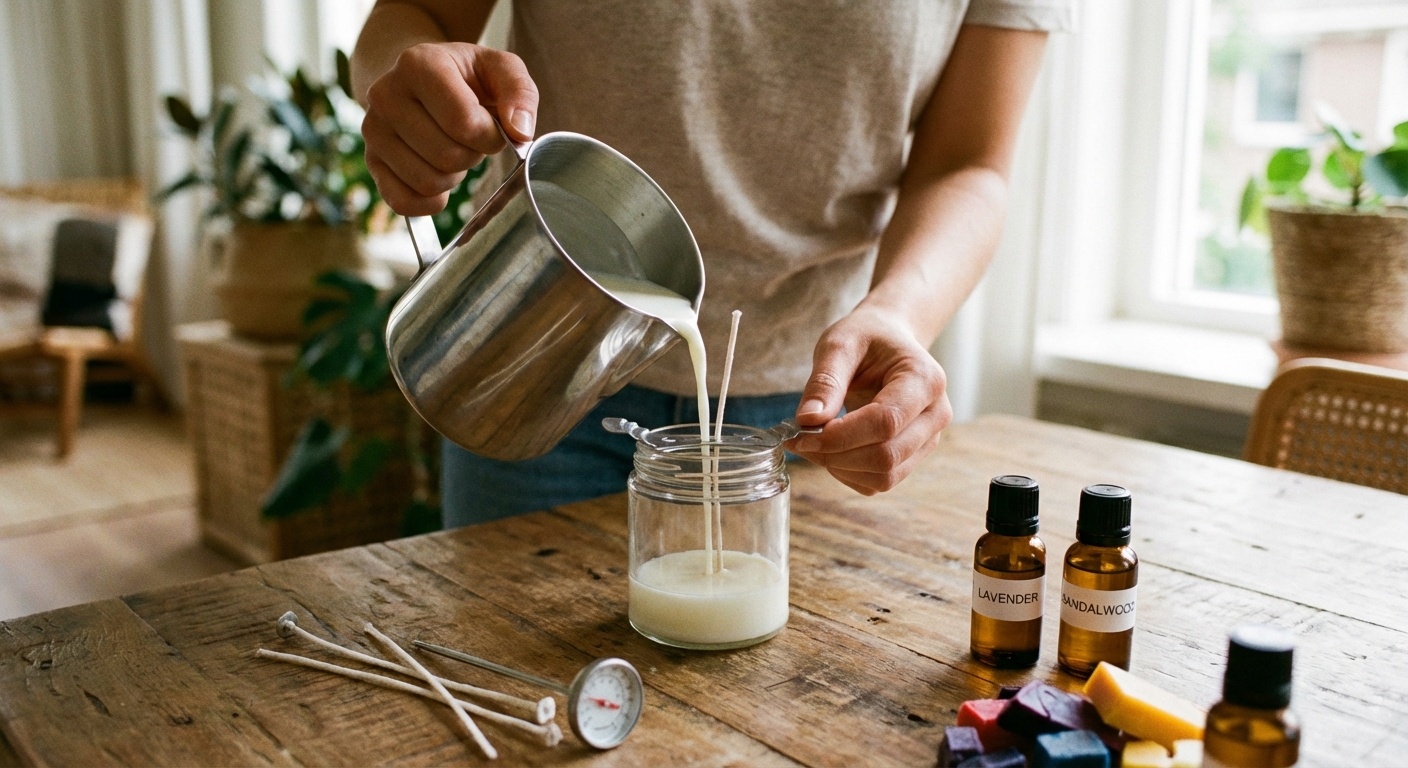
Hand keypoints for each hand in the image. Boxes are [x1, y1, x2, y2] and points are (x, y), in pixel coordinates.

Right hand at [363, 42, 538, 214]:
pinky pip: (403, 203)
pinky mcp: (371, 161)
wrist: (423, 79)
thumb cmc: (467, 77)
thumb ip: (520, 94)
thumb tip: (519, 132)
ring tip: (451, 148)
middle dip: (471, 155)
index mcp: (418, 65)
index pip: (464, 124)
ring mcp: (373, 130)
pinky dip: (430, 201)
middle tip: (469, 138)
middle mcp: (385, 95)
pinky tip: (439, 179)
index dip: (490, 137)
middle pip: (446, 157)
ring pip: (427, 183)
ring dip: (453, 176)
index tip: (492, 126)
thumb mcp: (500, 69)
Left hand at [787, 307, 951, 494]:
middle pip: (887, 456)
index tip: (801, 432)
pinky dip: (849, 474)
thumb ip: (825, 381)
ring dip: (840, 468)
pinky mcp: (914, 456)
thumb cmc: (867, 338)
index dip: (840, 436)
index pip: (885, 422)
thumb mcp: (840, 343)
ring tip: (813, 443)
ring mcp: (928, 439)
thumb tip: (807, 420)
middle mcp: (936, 414)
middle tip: (800, 439)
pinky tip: (831, 451)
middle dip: (836, 455)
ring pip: (885, 476)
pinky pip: (880, 482)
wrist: (890, 341)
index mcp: (925, 380)